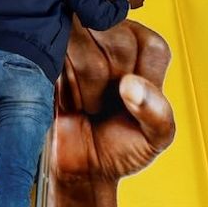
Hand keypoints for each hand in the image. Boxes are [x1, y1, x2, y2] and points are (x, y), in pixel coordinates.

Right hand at [54, 19, 174, 182]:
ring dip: (85, 91)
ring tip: (86, 106)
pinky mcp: (50, 55)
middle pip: (118, 43)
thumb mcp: (154, 137)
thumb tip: (131, 86)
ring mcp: (79, 42)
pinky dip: (64, 91)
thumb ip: (157, 112)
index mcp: (146, 50)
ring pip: (85, 50)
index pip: (151, 46)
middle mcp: (114, 37)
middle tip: (105, 107)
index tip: (132, 102)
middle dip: (112, 87)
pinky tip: (68, 103)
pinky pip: (56, 61)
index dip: (142, 80)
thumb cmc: (122, 147)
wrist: (81, 169)